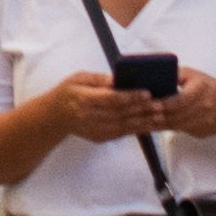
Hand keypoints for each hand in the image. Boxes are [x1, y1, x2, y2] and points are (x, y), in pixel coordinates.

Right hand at [50, 81, 169, 146]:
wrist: (55, 117)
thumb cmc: (68, 92)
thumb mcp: (79, 78)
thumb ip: (99, 80)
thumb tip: (120, 79)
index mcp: (84, 99)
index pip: (111, 99)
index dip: (130, 97)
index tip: (147, 92)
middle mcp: (90, 117)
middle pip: (120, 114)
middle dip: (142, 109)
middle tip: (160, 104)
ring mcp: (96, 130)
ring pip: (124, 126)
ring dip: (143, 122)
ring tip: (160, 116)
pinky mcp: (101, 137)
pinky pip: (122, 133)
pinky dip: (136, 129)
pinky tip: (149, 124)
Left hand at [151, 67, 215, 142]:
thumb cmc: (208, 87)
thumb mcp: (194, 75)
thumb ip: (176, 75)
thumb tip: (154, 77)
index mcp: (201, 89)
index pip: (181, 99)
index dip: (166, 103)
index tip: (152, 104)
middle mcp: (203, 107)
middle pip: (177, 115)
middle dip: (159, 116)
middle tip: (142, 114)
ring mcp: (202, 122)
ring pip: (177, 126)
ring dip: (160, 124)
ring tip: (144, 120)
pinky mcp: (199, 132)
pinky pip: (180, 130)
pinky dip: (167, 128)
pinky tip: (154, 125)